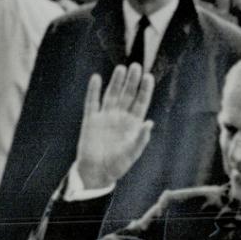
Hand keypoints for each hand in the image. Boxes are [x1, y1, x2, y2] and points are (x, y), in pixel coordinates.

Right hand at [73, 63, 154, 192]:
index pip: (140, 103)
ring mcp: (105, 117)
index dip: (144, 90)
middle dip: (131, 81)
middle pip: (127, 95)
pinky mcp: (91, 120)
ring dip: (116, 82)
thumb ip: (141, 138)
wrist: (96, 173)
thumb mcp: (132, 152)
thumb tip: (149, 123)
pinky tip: (96, 78)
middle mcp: (119, 117)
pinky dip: (93, 91)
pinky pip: (92, 102)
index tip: (148, 77)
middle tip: (135, 66)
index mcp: (132, 124)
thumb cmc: (117, 165)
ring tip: (121, 68)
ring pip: (111, 95)